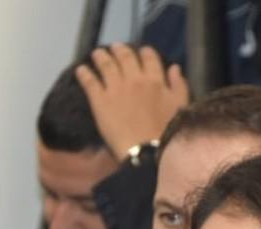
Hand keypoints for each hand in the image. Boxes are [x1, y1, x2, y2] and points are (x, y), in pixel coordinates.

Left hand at [75, 44, 188, 161]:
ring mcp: (116, 88)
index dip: (144, 52)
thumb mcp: (180, 106)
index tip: (140, 50)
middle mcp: (135, 79)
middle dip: (119, 50)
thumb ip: (178, 85)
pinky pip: (90, 82)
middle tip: (114, 47)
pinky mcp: (100, 101)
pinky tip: (80, 69)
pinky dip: (84, 74)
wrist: (146, 150)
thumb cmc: (167, 132)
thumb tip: (174, 67)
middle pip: (125, 57)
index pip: (149, 58)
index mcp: (155, 80)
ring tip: (96, 53)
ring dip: (100, 57)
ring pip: (106, 65)